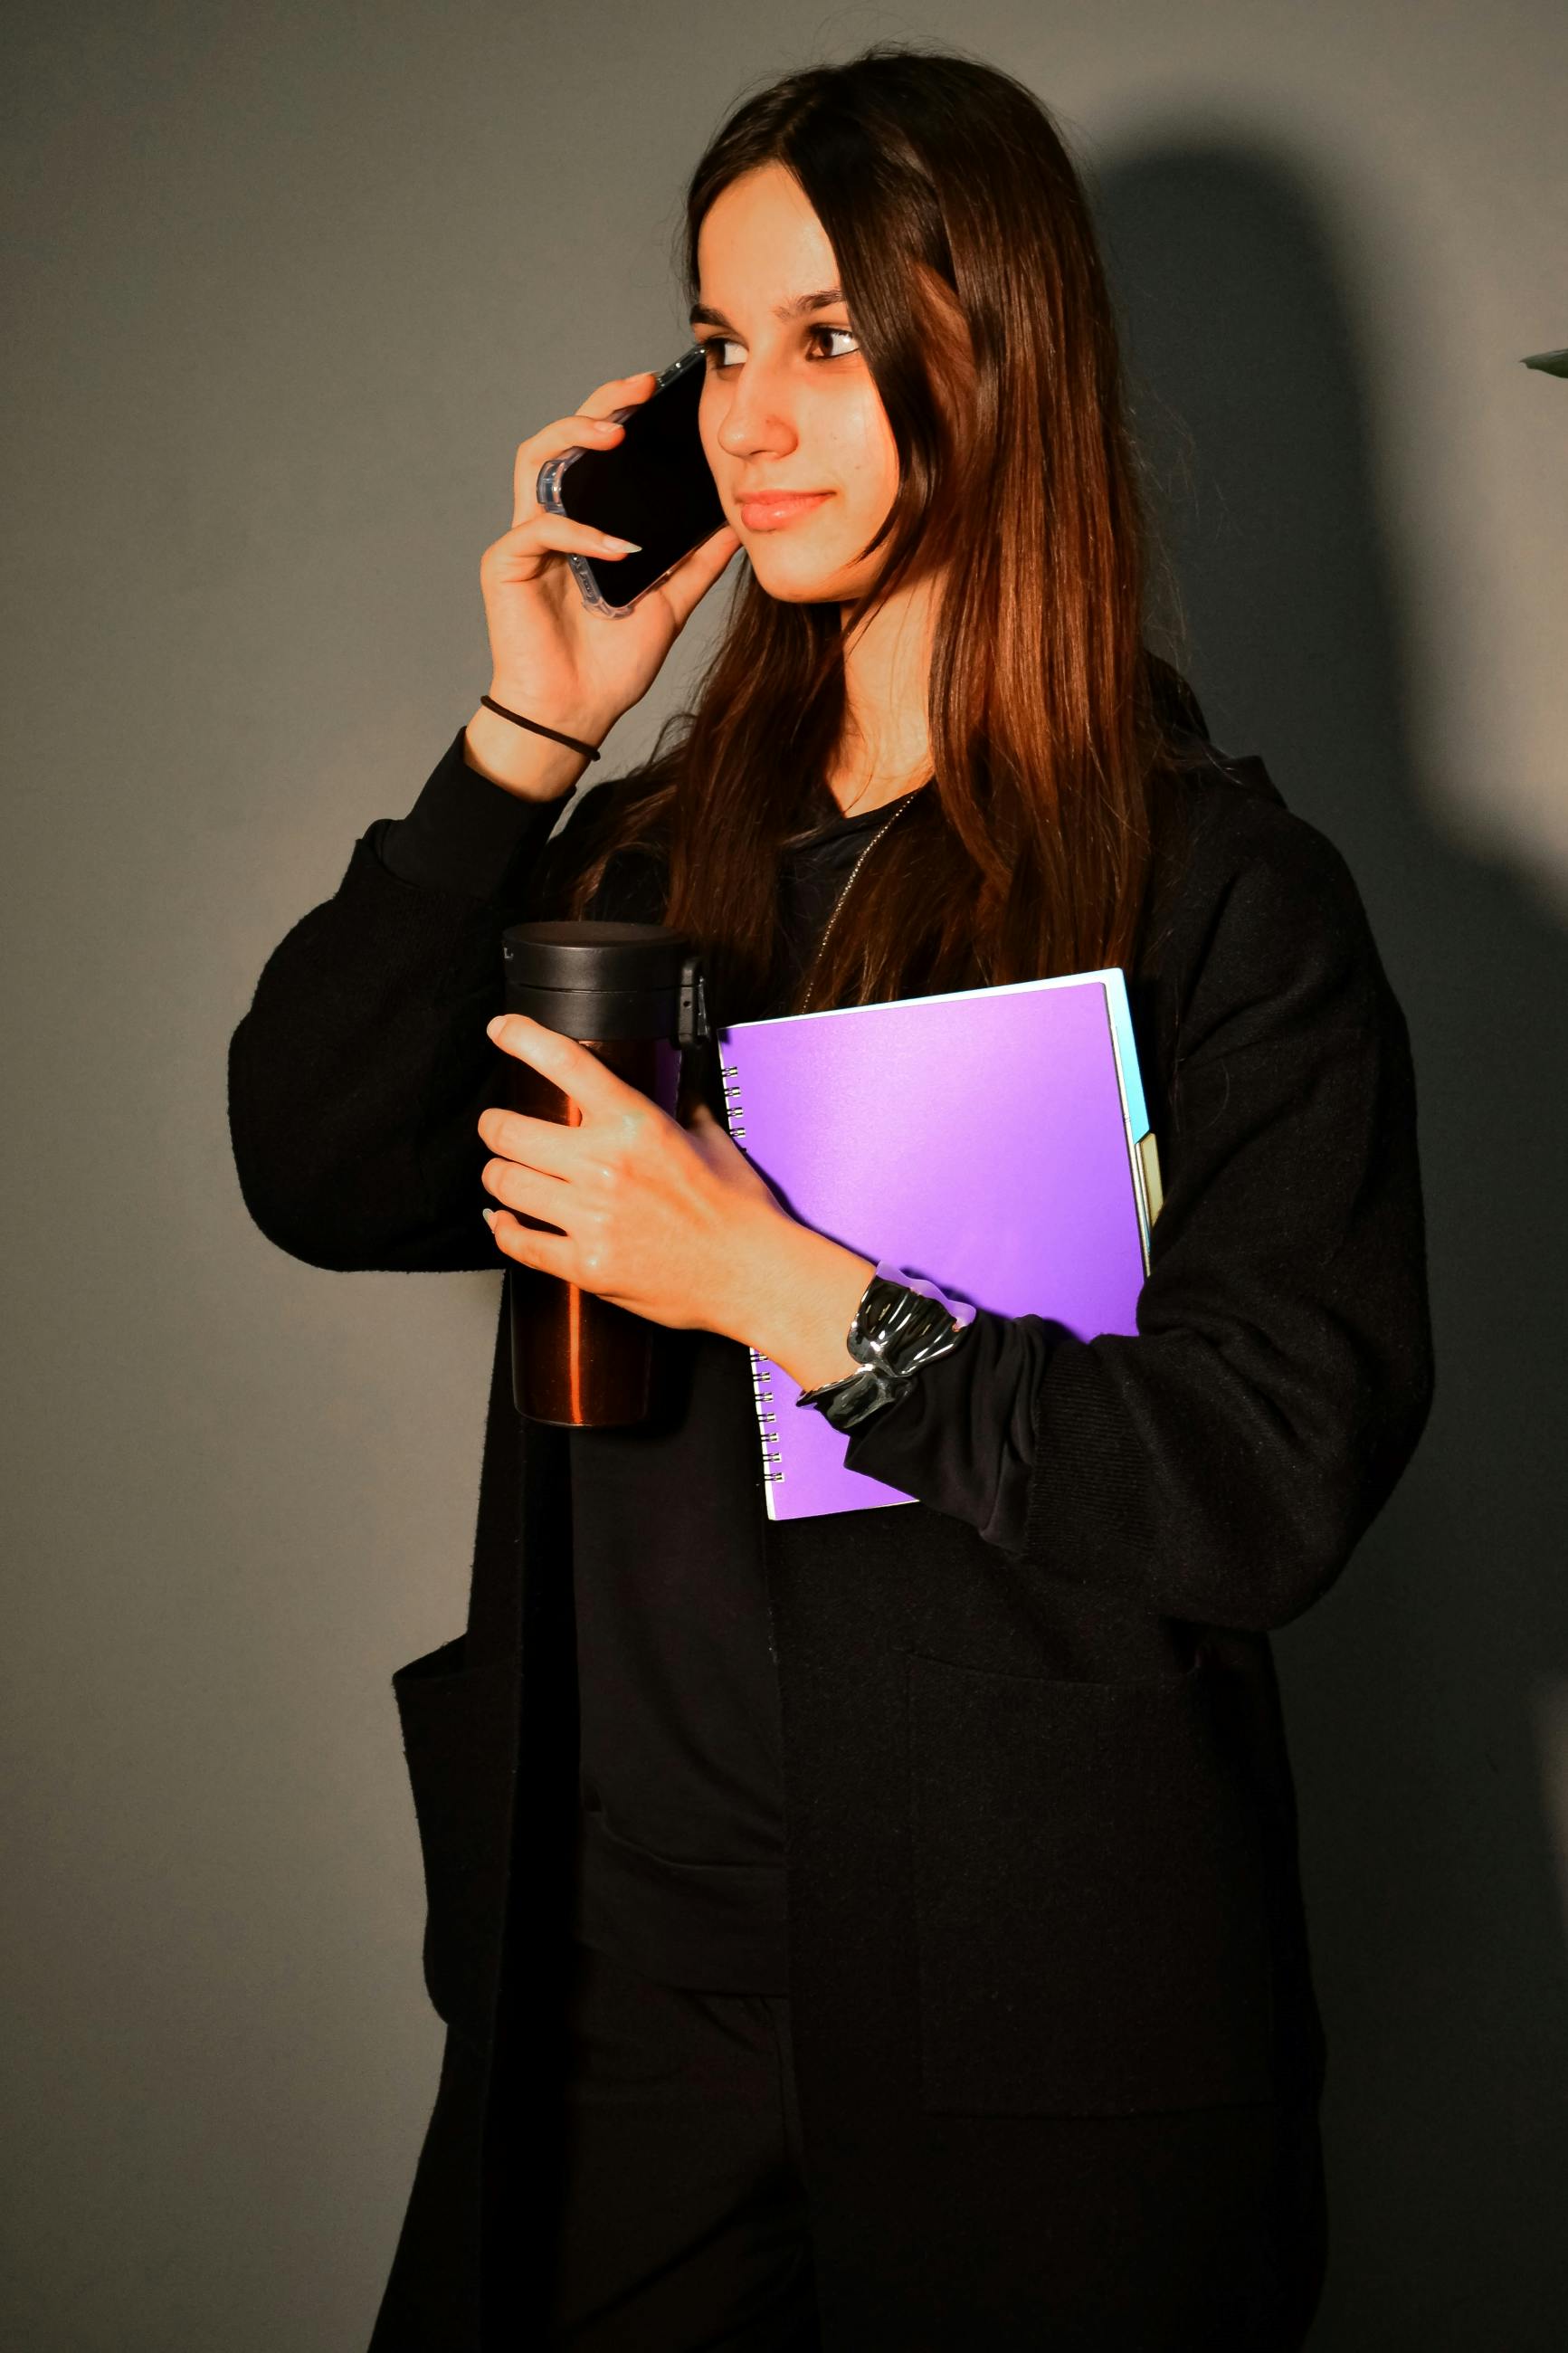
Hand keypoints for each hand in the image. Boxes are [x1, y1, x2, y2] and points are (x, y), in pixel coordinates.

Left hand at [477, 1014, 790, 1336]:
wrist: (753, 1274)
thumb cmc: (738, 1210)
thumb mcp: (711, 1139)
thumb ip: (680, 1107)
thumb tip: (673, 1083)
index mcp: (636, 1124)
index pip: (564, 1062)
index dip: (520, 1036)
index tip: (501, 1030)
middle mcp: (606, 1166)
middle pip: (508, 1131)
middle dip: (493, 1126)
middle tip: (496, 1126)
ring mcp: (592, 1218)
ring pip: (504, 1184)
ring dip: (497, 1175)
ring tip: (504, 1173)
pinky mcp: (586, 1265)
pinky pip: (518, 1242)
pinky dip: (503, 1229)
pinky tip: (504, 1220)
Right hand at [478, 371, 741, 752]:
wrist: (577, 714)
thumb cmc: (610, 666)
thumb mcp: (669, 605)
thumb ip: (695, 564)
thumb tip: (735, 525)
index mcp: (583, 526)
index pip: (594, 454)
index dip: (618, 415)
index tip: (656, 394)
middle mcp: (550, 523)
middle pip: (561, 441)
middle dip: (597, 405)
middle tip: (636, 390)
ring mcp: (524, 542)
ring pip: (534, 463)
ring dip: (571, 439)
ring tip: (613, 434)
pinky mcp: (505, 567)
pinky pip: (538, 530)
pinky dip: (578, 533)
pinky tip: (614, 547)